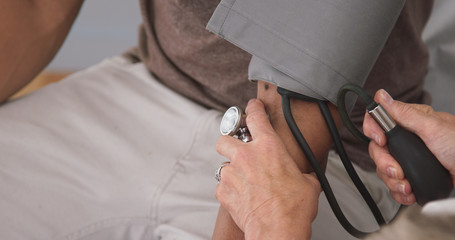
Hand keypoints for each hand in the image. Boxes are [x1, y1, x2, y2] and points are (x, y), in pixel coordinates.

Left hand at [216, 99, 320, 239]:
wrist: (278, 230)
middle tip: (238, 150)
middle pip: (225, 138)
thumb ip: (300, 173)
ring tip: (244, 181)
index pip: (256, 117)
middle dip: (229, 142)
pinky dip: (229, 190)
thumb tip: (305, 177)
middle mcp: (246, 156)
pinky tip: (241, 197)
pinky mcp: (223, 191)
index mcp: (269, 147)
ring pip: (222, 165)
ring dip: (231, 171)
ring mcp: (232, 173)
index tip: (252, 106)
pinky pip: (221, 186)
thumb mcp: (307, 183)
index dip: (253, 108)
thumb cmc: (294, 208)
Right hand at [363, 89, 454, 204]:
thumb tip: (382, 97)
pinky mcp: (411, 174)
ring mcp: (407, 158)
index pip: (377, 120)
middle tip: (397, 171)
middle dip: (384, 163)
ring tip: (407, 185)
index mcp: (408, 122)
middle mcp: (405, 140)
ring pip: (383, 168)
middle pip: (377, 149)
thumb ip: (404, 113)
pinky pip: (393, 183)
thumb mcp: (432, 127)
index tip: (381, 141)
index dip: (372, 130)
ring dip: (392, 181)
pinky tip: (409, 191)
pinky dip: (399, 191)